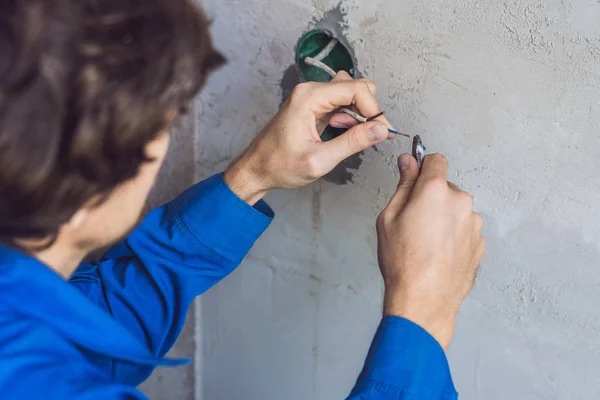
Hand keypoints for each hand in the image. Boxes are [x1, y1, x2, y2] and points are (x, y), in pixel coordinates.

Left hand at [224, 71, 395, 203]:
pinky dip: (348, 118)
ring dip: (358, 115)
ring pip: (349, 95)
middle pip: (355, 87)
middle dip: (368, 111)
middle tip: (369, 136)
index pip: (357, 89)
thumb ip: (353, 142)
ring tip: (350, 139)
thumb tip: (381, 130)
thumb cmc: (279, 166)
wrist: (256, 170)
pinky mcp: (312, 107)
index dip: (374, 110)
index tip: (383, 131)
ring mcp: (310, 98)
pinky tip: (342, 135)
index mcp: (309, 97)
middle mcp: (310, 91)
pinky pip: (339, 104)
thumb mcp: (320, 159)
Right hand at [376, 153, 484, 348]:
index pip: (436, 160)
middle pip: (445, 187)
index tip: (415, 176)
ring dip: (444, 217)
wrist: (424, 299)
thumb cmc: (403, 261)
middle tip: (413, 222)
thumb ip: (403, 184)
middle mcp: (461, 201)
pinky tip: (438, 253)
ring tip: (427, 242)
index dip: (423, 167)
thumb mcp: (389, 218)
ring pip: (456, 209)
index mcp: (436, 190)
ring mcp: (474, 223)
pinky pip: (464, 229)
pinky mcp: (480, 242)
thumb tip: (408, 162)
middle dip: (431, 198)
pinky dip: (453, 235)